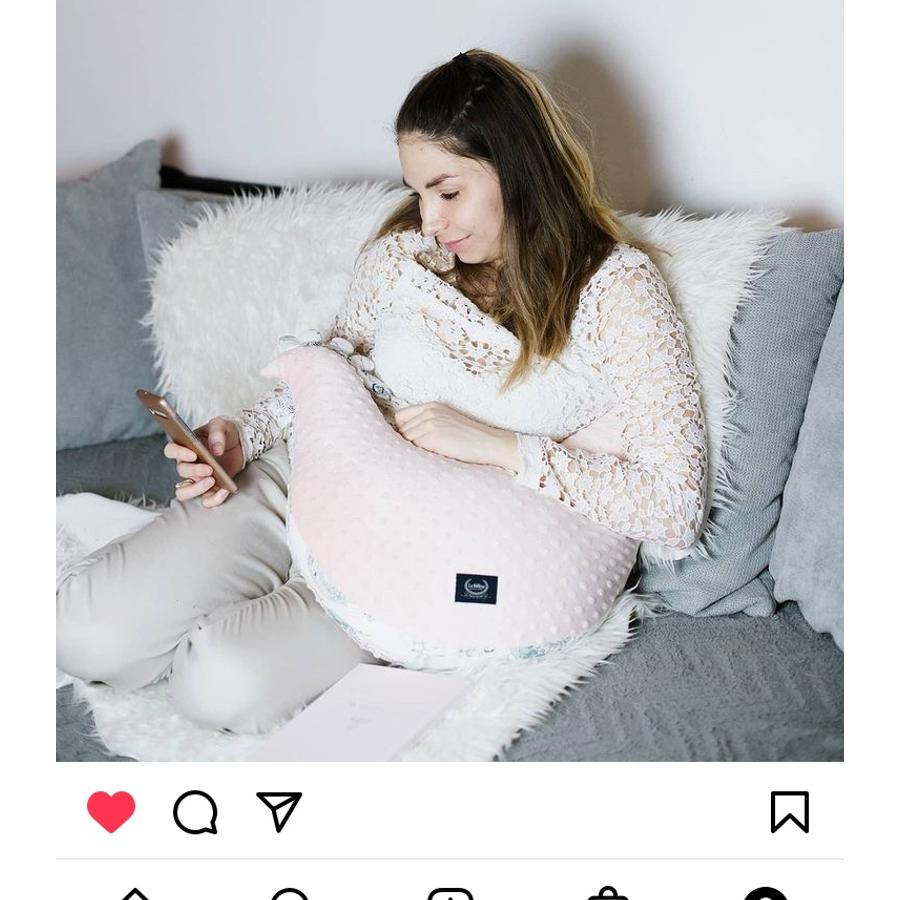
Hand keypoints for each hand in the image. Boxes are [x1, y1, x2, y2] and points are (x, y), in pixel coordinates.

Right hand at [163, 416, 244, 507]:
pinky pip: (206, 500)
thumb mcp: (222, 426)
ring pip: (184, 492)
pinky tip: (224, 490)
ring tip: (212, 481)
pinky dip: (214, 499)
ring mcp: (197, 479)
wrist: (241, 444)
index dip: (178, 453)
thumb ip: (217, 433)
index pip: (171, 450)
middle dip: (194, 471)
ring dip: (196, 489)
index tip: (193, 454)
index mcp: (186, 447)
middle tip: (209, 469)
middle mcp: (188, 465)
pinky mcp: (210, 489)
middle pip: (181, 471)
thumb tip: (216, 450)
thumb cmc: (226, 433)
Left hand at [394, 402, 516, 469]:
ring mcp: (431, 423)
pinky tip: (431, 458)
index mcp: (432, 406)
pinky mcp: (434, 437)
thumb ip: (427, 422)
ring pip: (406, 440)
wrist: (489, 443)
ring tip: (427, 455)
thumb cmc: (469, 437)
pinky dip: (419, 455)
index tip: (408, 441)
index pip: (400, 417)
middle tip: (419, 452)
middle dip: (407, 442)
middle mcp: (429, 412)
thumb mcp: (446, 421)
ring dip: (412, 450)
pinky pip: (415, 448)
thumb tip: (404, 437)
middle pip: (401, 430)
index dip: (402, 431)